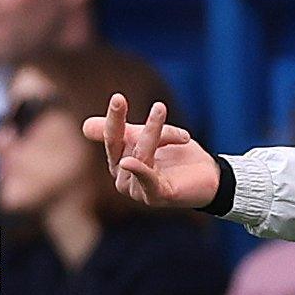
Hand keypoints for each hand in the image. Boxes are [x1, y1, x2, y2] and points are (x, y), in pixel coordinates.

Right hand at [83, 93, 220, 208]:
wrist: (209, 177)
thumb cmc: (178, 156)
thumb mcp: (152, 138)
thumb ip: (127, 132)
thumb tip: (84, 126)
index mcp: (120, 162)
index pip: (112, 137)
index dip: (113, 118)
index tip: (117, 97)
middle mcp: (123, 177)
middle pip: (120, 145)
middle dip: (118, 122)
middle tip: (118, 99)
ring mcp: (137, 190)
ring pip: (141, 154)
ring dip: (152, 131)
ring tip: (159, 108)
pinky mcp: (156, 196)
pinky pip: (147, 180)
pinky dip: (139, 170)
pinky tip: (130, 161)